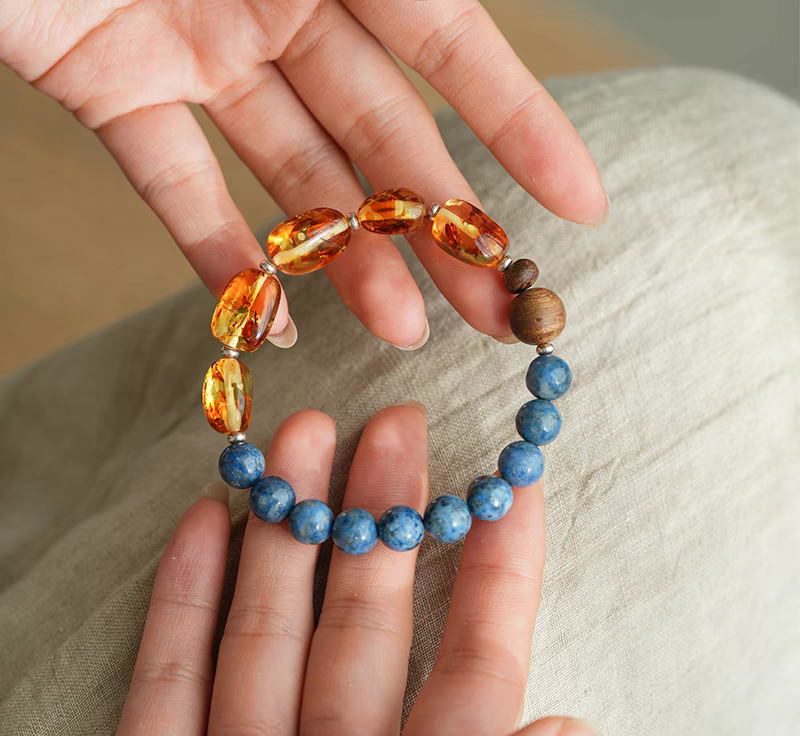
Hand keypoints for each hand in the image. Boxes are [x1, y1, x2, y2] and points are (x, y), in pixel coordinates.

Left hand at [0, 0, 606, 347]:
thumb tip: (460, 5)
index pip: (450, 42)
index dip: (521, 126)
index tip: (577, 205)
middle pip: (381, 131)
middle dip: (442, 229)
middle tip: (492, 312)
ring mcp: (195, 43)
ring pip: (292, 170)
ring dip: (346, 259)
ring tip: (397, 332)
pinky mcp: (112, 84)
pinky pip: (176, 182)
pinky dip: (222, 252)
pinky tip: (270, 321)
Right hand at [91, 405, 595, 735]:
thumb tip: (575, 733)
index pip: (477, 657)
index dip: (498, 565)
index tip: (513, 481)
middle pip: (365, 616)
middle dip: (378, 515)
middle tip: (393, 427)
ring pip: (266, 625)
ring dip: (283, 530)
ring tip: (299, 442)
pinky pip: (166, 677)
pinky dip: (182, 599)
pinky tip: (205, 522)